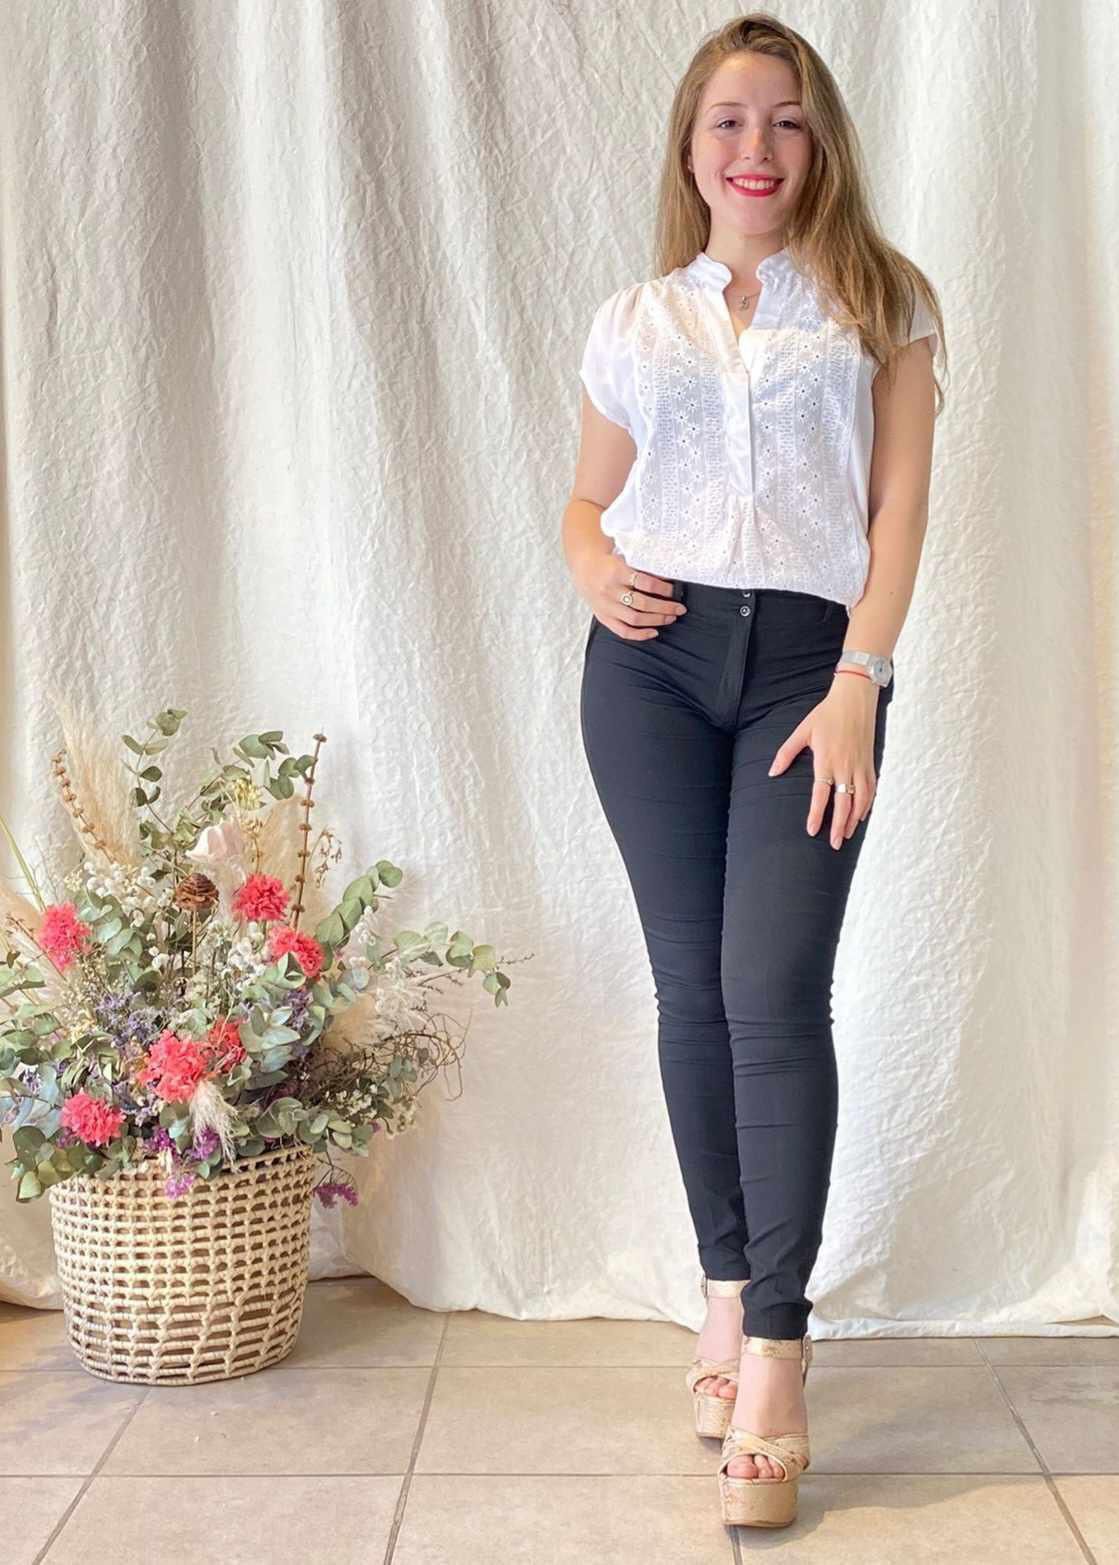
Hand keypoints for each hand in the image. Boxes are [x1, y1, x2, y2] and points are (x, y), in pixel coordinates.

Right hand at [575, 549, 686, 638]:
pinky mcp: (604, 617)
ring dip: (656, 620)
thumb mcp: (625, 559)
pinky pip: (623, 631)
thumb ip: (643, 568)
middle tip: (679, 608)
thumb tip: (667, 578)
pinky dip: (640, 635)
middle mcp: (610, 590)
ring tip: (671, 617)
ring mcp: (606, 606)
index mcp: (616, 571)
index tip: (674, 589)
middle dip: (665, 607)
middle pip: (642, 603)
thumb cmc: (610, 563)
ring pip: (635, 619)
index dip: (662, 588)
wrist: (585, 568)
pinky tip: (654, 632)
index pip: (644, 582)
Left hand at [767, 675, 879, 847]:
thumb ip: (786, 753)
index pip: (821, 794)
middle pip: (844, 803)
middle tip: (835, 844)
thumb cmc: (826, 714)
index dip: (817, 814)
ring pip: (861, 800)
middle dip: (839, 826)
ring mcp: (860, 766)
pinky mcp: (870, 763)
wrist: (855, 699)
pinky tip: (862, 816)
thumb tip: (772, 772)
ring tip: (848, 835)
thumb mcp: (802, 731)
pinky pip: (871, 790)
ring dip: (854, 820)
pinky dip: (867, 805)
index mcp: (826, 760)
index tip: (813, 830)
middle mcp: (845, 767)